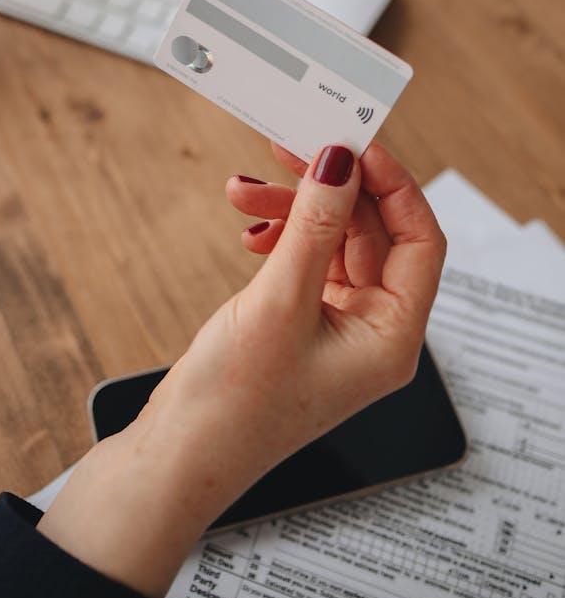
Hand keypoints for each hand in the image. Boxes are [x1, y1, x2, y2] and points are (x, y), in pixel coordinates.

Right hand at [38, 142, 445, 597]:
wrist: (178, 455)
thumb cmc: (234, 403)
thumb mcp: (280, 301)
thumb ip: (315, 225)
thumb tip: (342, 163)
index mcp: (392, 337)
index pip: (420, 240)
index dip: (393, 185)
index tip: (354, 143)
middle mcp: (373, 331)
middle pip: (372, 233)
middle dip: (328, 190)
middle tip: (290, 150)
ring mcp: (337, 327)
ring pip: (332, 242)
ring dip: (293, 210)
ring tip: (243, 192)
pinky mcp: (301, 323)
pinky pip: (305, 261)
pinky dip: (279, 236)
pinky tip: (249, 231)